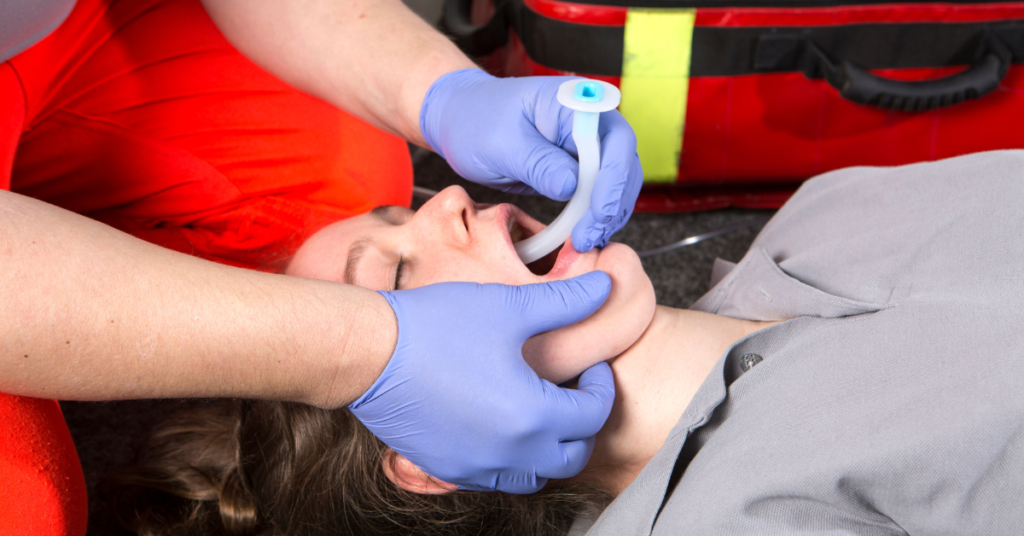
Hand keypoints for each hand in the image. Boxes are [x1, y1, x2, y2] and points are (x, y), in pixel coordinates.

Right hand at [348, 271, 615, 492]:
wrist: (368, 353)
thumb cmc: (436, 328)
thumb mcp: (509, 307)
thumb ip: (565, 303)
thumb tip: (604, 288)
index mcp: (532, 416)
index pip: (593, 415)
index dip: (600, 387)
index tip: (591, 368)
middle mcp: (509, 453)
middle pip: (571, 456)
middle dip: (581, 424)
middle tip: (572, 391)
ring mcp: (476, 467)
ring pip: (534, 475)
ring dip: (548, 448)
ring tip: (539, 409)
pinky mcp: (448, 469)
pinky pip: (496, 478)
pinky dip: (511, 459)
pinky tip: (501, 423)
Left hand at [420, 69, 642, 251]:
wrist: (460, 120)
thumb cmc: (476, 120)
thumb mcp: (501, 143)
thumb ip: (538, 163)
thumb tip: (572, 187)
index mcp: (576, 102)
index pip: (615, 140)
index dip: (613, 178)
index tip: (598, 211)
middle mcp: (591, 122)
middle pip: (624, 164)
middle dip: (612, 204)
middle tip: (588, 236)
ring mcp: (586, 146)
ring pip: (617, 184)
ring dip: (607, 215)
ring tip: (585, 241)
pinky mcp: (578, 169)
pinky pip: (597, 195)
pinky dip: (593, 217)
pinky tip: (581, 236)